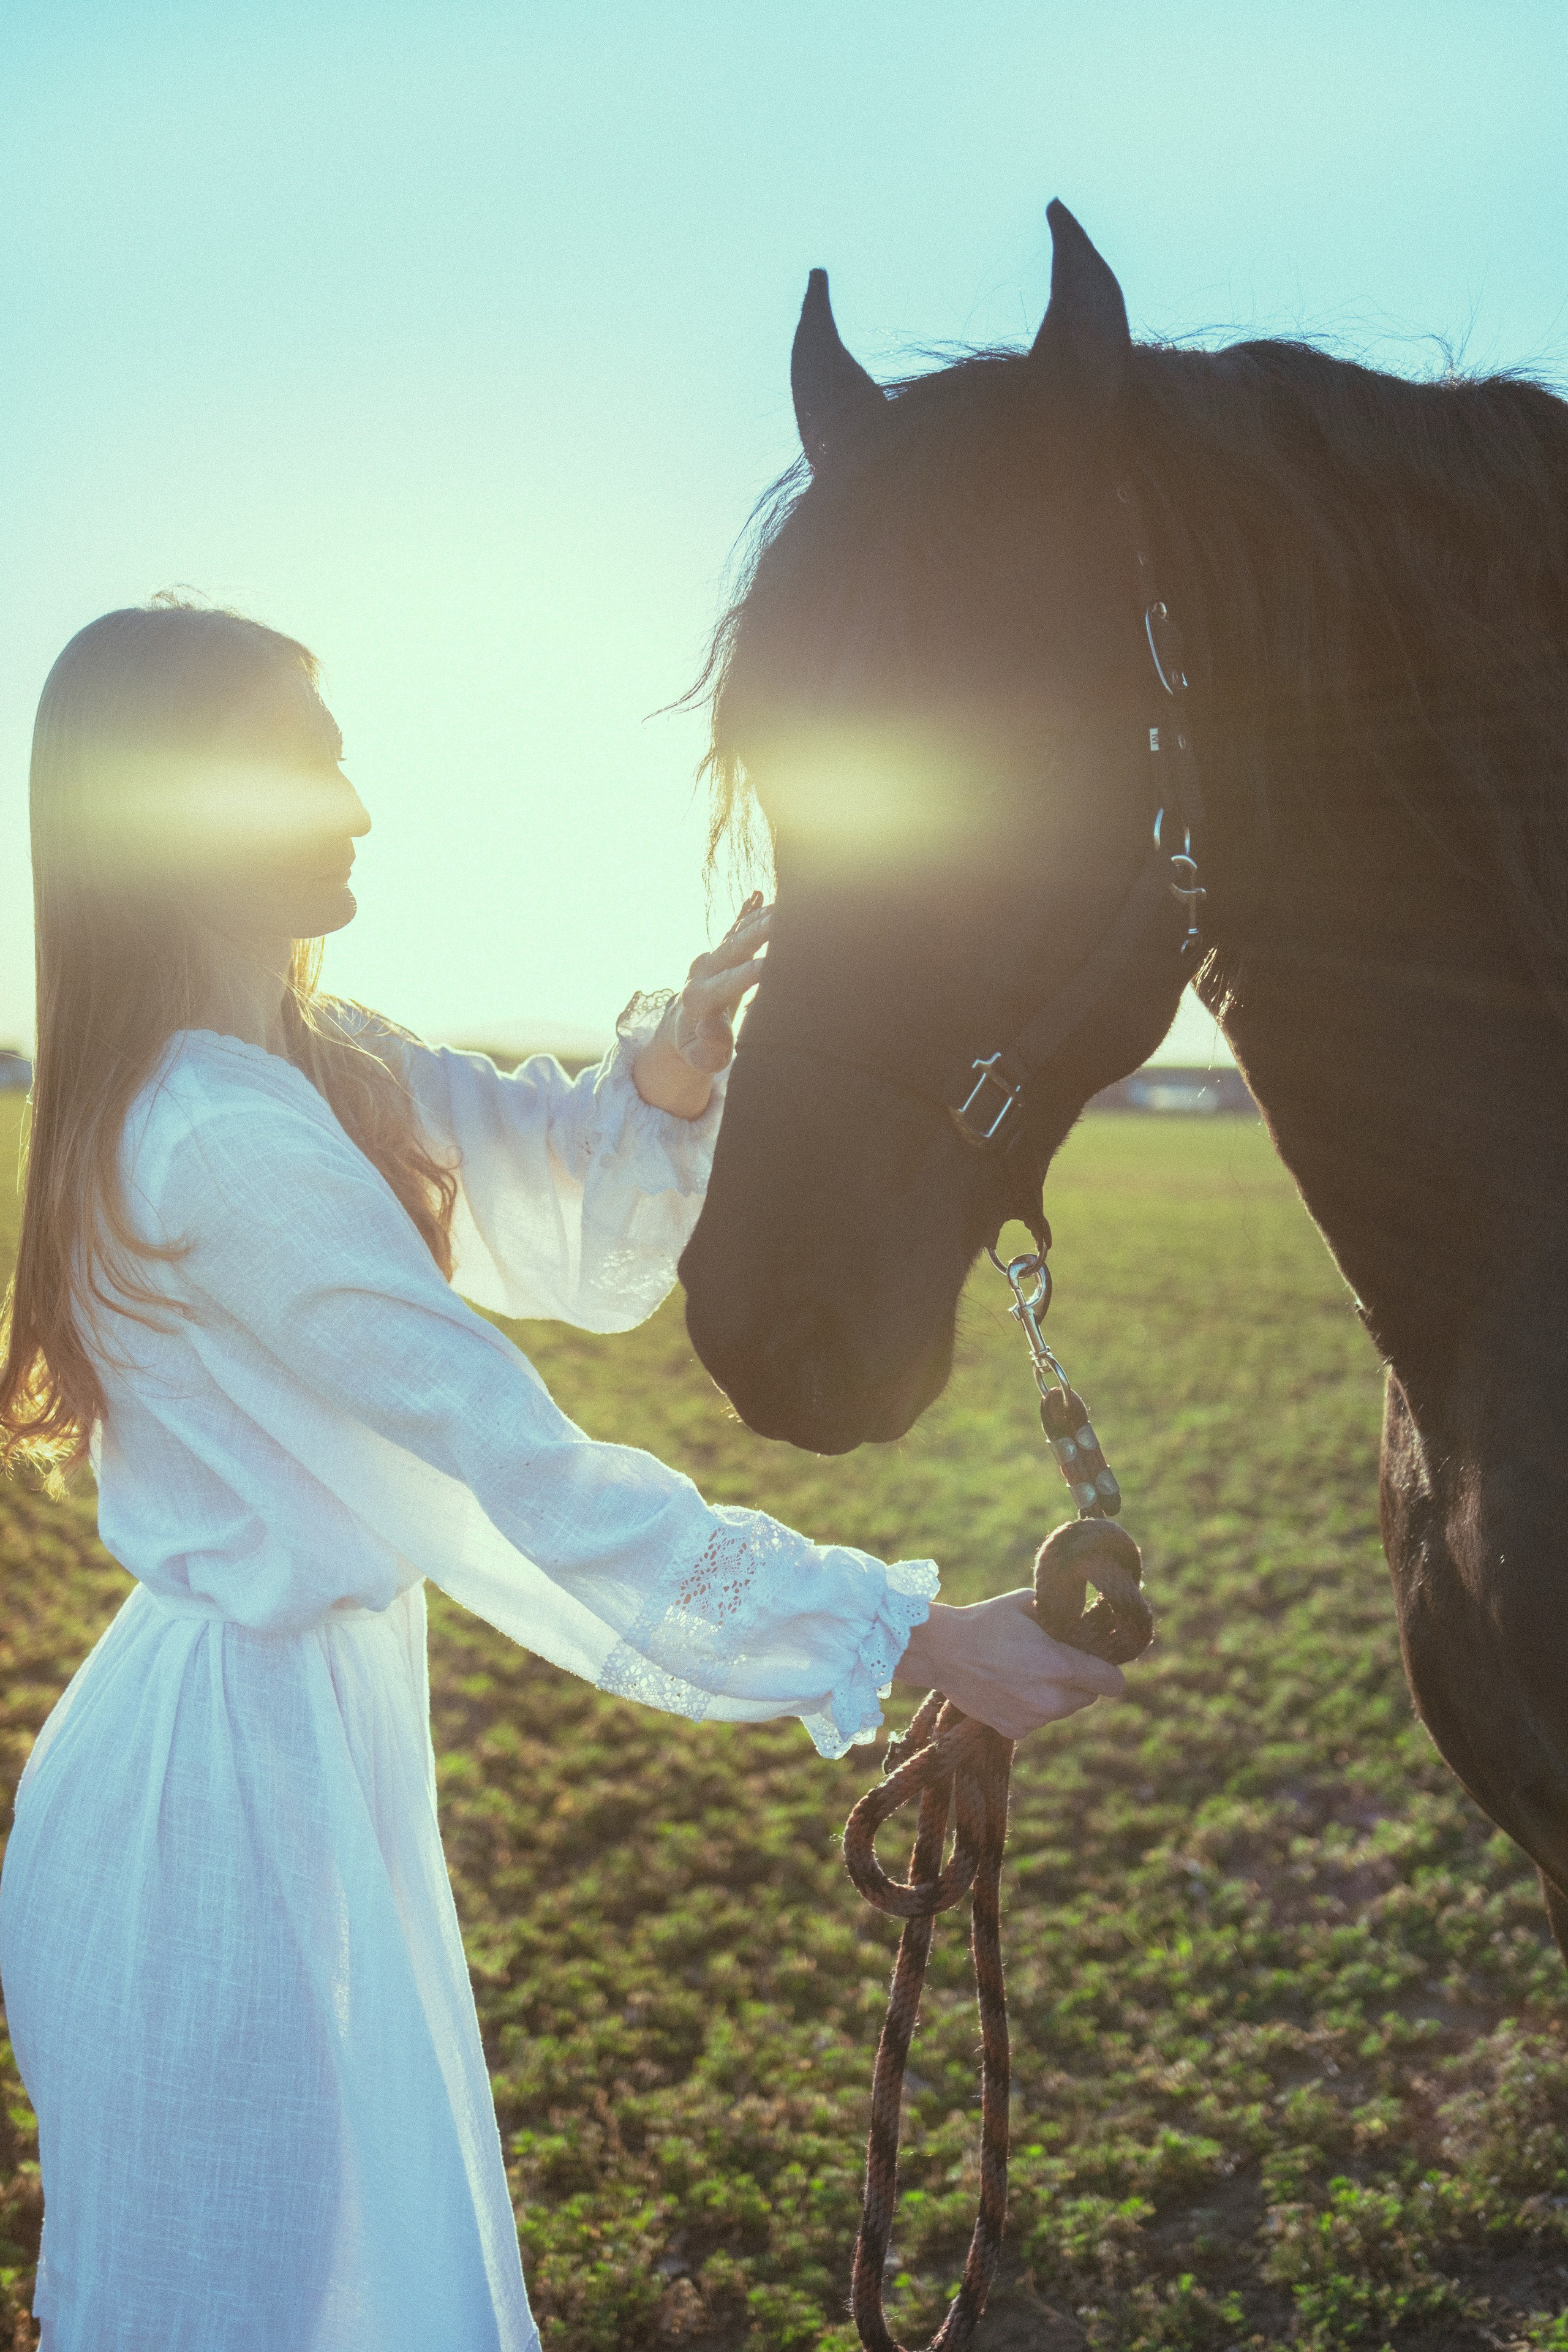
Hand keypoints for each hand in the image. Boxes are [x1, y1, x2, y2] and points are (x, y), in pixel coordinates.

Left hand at [632, 894, 771, 1116]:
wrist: (681, 1031)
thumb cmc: (697, 1049)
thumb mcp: (700, 1059)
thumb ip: (707, 1050)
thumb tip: (707, 1029)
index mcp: (697, 998)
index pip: (726, 983)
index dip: (746, 975)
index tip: (767, 967)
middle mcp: (702, 971)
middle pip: (733, 948)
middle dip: (757, 933)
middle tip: (783, 919)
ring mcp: (710, 958)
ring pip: (736, 934)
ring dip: (759, 919)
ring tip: (786, 905)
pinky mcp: (719, 953)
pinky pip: (735, 929)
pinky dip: (748, 913)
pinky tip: (759, 895)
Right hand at [892, 1588, 1125, 1737]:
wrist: (942, 1652)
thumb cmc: (986, 1621)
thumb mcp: (1029, 1604)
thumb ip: (1063, 1617)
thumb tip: (1086, 1622)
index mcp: (1058, 1665)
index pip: (1111, 1682)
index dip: (1111, 1672)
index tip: (1103, 1664)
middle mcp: (1050, 1698)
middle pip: (1089, 1697)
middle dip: (1081, 1681)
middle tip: (1057, 1661)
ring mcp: (1032, 1718)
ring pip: (1064, 1709)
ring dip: (1058, 1694)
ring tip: (1029, 1671)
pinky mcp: (1015, 1730)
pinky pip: (1039, 1719)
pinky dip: (1034, 1707)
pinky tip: (1012, 1686)